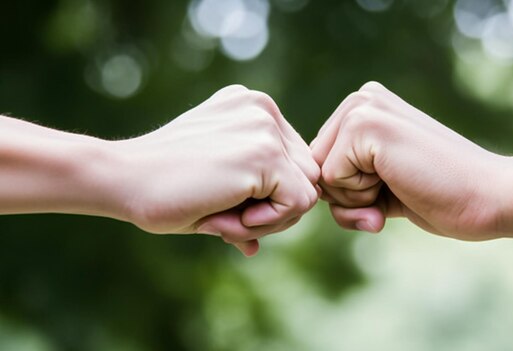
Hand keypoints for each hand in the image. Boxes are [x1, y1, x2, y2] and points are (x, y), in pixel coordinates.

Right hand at [114, 85, 319, 254]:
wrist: (121, 177)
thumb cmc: (161, 186)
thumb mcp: (214, 186)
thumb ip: (244, 205)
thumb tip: (255, 246)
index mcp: (253, 108)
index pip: (295, 161)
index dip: (272, 196)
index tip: (232, 209)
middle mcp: (263, 109)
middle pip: (307, 175)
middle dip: (277, 210)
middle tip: (232, 222)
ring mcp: (265, 128)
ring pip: (308, 190)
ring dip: (273, 219)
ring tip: (228, 222)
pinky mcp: (263, 153)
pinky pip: (299, 202)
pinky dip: (269, 223)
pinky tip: (228, 220)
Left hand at [311, 82, 509, 240]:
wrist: (488, 197)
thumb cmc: (440, 195)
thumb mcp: (382, 183)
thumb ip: (346, 178)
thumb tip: (309, 188)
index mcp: (366, 107)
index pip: (321, 162)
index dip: (348, 193)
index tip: (390, 190)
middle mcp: (361, 99)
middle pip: (317, 168)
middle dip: (348, 197)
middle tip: (396, 189)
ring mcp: (362, 109)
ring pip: (321, 176)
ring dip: (355, 199)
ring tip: (399, 185)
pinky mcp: (365, 126)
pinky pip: (331, 179)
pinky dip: (360, 198)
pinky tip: (398, 184)